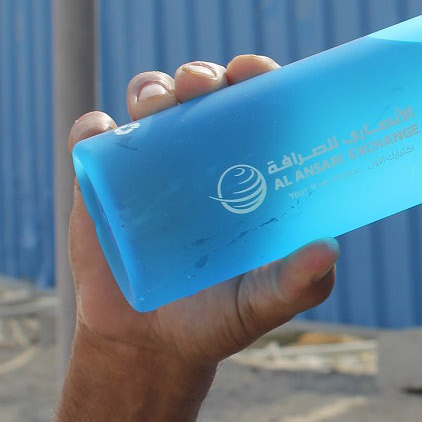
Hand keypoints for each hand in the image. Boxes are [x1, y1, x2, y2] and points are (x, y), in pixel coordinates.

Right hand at [67, 54, 338, 373]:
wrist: (151, 350)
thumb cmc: (221, 316)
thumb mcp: (266, 302)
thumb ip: (300, 282)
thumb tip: (329, 249)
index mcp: (246, 167)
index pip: (253, 105)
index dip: (255, 77)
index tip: (254, 71)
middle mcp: (197, 156)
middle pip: (199, 92)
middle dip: (200, 75)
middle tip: (203, 84)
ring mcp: (146, 167)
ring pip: (146, 102)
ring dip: (150, 89)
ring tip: (158, 106)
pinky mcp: (98, 186)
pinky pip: (91, 139)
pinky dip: (94, 126)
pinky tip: (104, 128)